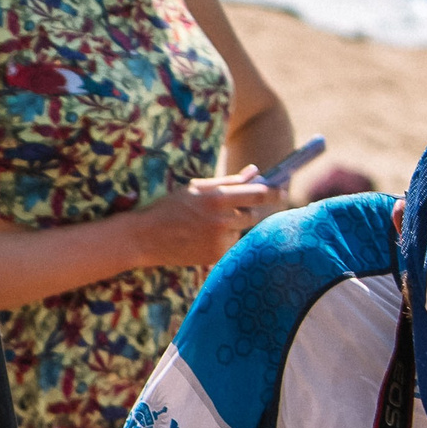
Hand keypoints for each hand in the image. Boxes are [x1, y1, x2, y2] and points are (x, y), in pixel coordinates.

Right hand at [135, 171, 272, 269]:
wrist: (144, 237)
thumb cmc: (169, 207)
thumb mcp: (196, 188)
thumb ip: (229, 181)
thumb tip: (256, 172)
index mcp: (217, 198)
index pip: (259, 194)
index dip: (274, 192)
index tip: (282, 191)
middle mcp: (222, 220)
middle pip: (253, 214)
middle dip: (246, 210)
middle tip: (227, 210)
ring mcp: (220, 240)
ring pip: (240, 230)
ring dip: (232, 226)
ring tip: (205, 226)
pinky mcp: (216, 255)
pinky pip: (231, 244)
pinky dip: (222, 241)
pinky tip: (201, 238)